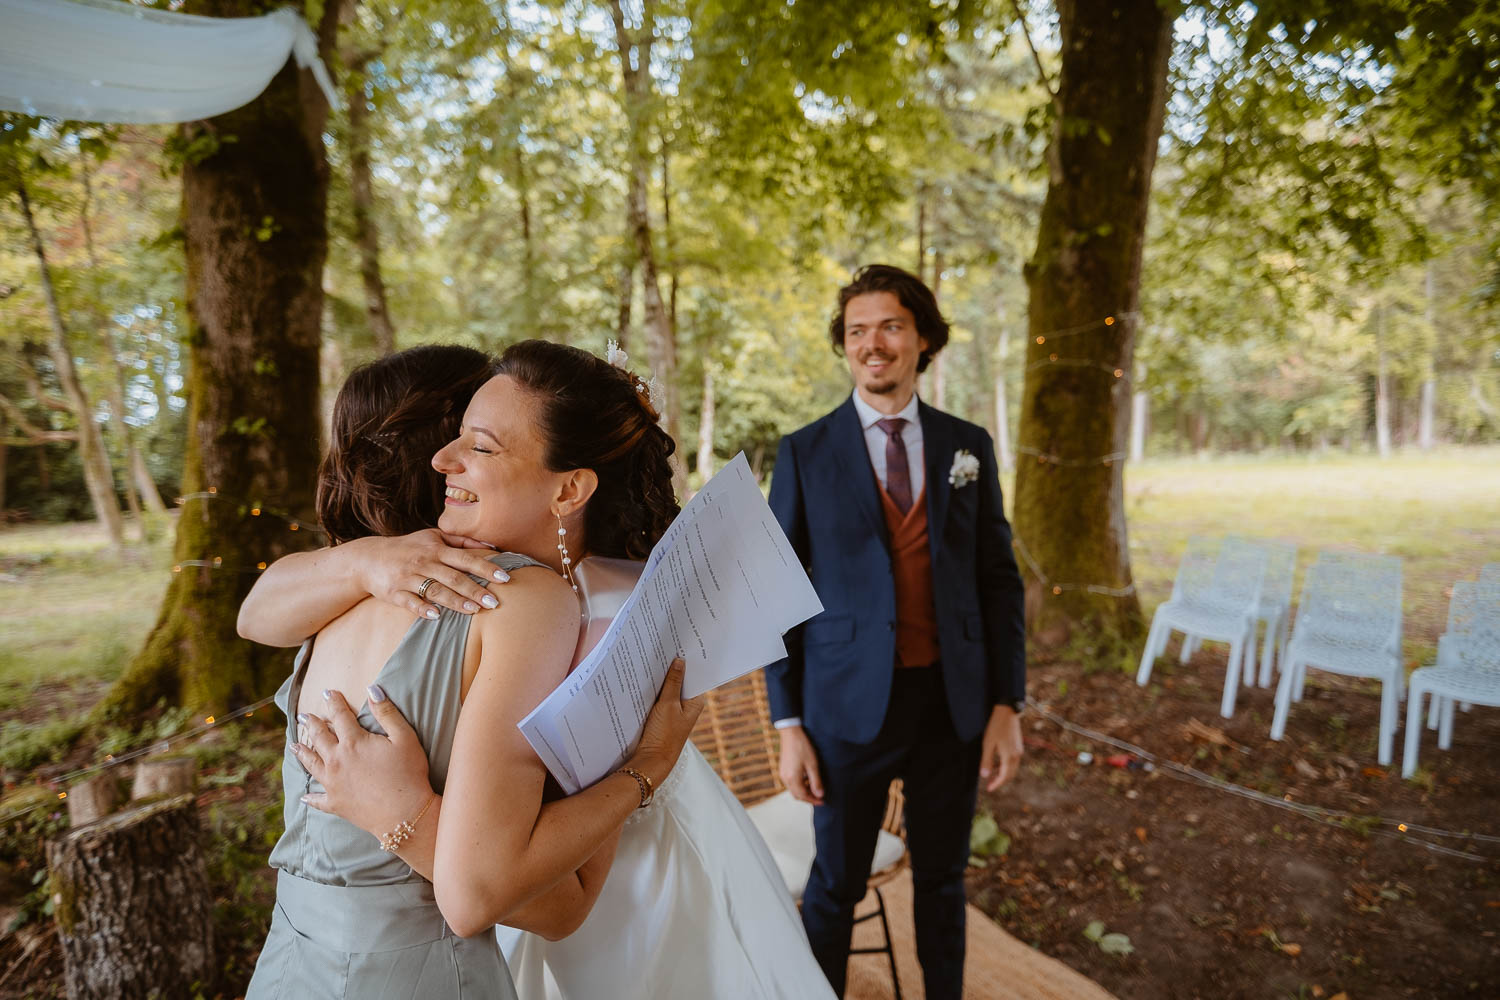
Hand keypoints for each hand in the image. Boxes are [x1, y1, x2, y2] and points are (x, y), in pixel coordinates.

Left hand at [291, 685, 433, 836]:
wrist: (403, 814)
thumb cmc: (408, 774)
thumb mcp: (405, 738)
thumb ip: (387, 713)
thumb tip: (373, 689)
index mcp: (354, 742)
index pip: (340, 716)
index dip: (334, 702)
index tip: (328, 693)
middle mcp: (337, 760)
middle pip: (320, 738)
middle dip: (311, 724)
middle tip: (304, 716)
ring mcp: (333, 783)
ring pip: (312, 764)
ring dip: (303, 753)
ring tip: (294, 745)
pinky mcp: (335, 803)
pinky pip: (318, 800)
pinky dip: (310, 798)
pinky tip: (304, 797)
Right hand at [354, 529, 510, 618]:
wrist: (369, 558)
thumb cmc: (408, 548)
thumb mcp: (433, 537)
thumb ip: (461, 541)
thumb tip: (491, 547)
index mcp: (436, 549)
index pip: (466, 559)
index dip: (486, 568)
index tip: (505, 578)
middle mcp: (424, 562)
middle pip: (454, 577)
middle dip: (475, 590)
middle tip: (495, 602)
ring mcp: (409, 578)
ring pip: (435, 590)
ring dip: (456, 601)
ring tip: (474, 611)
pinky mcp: (395, 593)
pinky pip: (411, 602)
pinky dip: (423, 609)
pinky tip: (437, 616)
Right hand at [629, 659, 705, 787]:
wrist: (652, 760)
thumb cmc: (664, 735)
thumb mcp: (668, 704)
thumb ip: (673, 682)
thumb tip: (679, 661)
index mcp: (696, 702)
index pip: (694, 677)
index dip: (688, 663)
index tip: (681, 646)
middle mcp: (688, 706)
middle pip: (681, 681)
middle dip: (673, 668)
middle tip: (665, 648)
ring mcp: (675, 711)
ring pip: (670, 689)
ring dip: (663, 679)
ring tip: (655, 659)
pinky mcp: (663, 716)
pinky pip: (661, 697)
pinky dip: (656, 690)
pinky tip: (647, 679)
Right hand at [776, 725, 823, 804]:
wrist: (790, 733)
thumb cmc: (802, 747)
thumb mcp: (812, 765)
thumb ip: (816, 782)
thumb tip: (820, 795)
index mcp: (792, 779)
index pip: (803, 796)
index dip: (813, 800)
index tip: (822, 801)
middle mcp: (785, 778)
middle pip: (797, 795)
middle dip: (808, 798)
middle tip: (819, 797)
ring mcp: (782, 774)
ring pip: (793, 789)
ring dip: (804, 791)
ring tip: (815, 788)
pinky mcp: (783, 769)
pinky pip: (790, 782)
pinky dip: (799, 785)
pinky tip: (807, 779)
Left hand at [979, 704, 1023, 791]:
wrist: (1007, 712)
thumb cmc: (996, 727)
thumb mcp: (988, 744)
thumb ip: (986, 761)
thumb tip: (984, 776)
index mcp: (1009, 757)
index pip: (1004, 777)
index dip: (997, 784)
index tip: (989, 789)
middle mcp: (1017, 755)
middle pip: (1010, 775)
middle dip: (1000, 781)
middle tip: (990, 785)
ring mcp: (1019, 750)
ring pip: (1013, 768)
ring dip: (1003, 774)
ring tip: (992, 775)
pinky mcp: (1018, 746)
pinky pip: (1013, 761)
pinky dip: (1006, 766)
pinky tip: (998, 764)